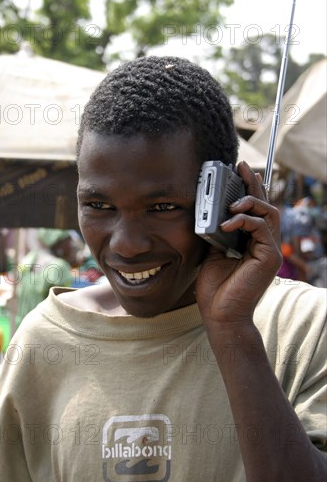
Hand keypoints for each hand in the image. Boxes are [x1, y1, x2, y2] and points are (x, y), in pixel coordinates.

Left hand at [195, 161, 281, 329]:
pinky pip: (262, 227)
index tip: (237, 170)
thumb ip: (217, 231)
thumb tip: (213, 210)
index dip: (249, 188)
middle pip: (265, 206)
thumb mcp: (212, 251)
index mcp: (250, 242)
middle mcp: (263, 244)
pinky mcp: (269, 257)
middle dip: (253, 184)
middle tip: (241, 167)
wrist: (219, 314)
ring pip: (269, 213)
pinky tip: (227, 222)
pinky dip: (244, 220)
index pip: (254, 210)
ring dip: (250, 201)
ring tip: (232, 202)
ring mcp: (269, 250)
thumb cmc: (215, 288)